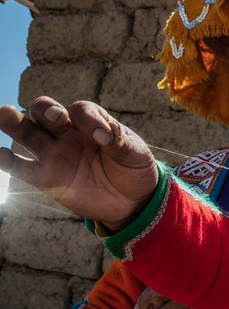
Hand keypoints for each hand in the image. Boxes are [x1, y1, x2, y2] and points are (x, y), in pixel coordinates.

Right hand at [0, 98, 158, 229]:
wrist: (132, 200)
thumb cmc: (133, 168)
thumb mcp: (135, 153)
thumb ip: (119, 141)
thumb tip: (104, 133)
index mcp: (91, 122)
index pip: (80, 110)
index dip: (89, 119)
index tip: (104, 137)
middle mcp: (67, 133)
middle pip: (44, 111)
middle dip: (44, 109)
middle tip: (52, 115)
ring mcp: (54, 154)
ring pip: (27, 133)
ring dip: (13, 123)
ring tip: (3, 113)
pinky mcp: (45, 178)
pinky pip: (20, 167)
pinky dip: (6, 160)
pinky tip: (0, 154)